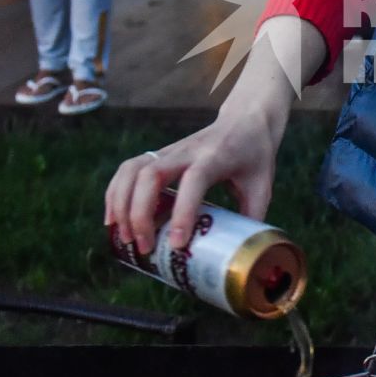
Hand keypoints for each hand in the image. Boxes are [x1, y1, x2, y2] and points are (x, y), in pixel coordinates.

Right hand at [104, 107, 287, 255]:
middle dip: (139, 213)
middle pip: (151, 175)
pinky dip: (115, 193)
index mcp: (215, 158)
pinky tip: (113, 218)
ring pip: (132, 169)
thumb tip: (239, 257)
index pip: (194, 181)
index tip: (177, 244)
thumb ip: (251, 219)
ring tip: (123, 236)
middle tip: (143, 246)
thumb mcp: (262, 187)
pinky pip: (128, 169)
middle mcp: (187, 151)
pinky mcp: (158, 154)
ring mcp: (169, 150)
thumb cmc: (255, 156)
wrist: (245, 120)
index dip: (183, 212)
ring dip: (121, 204)